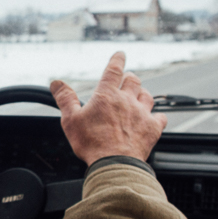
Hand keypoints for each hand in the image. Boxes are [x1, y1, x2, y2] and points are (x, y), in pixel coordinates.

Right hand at [50, 51, 166, 165]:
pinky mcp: (153, 128)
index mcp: (107, 96)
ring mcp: (142, 114)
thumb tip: (56, 83)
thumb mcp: (71, 120)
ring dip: (142, 94)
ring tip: (139, 96)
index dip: (117, 60)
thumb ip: (65, 98)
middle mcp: (127, 100)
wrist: (115, 164)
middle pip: (133, 81)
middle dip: (130, 78)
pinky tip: (155, 118)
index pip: (114, 70)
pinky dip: (157, 116)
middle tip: (127, 79)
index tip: (120, 54)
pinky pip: (161, 117)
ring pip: (147, 96)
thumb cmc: (91, 143)